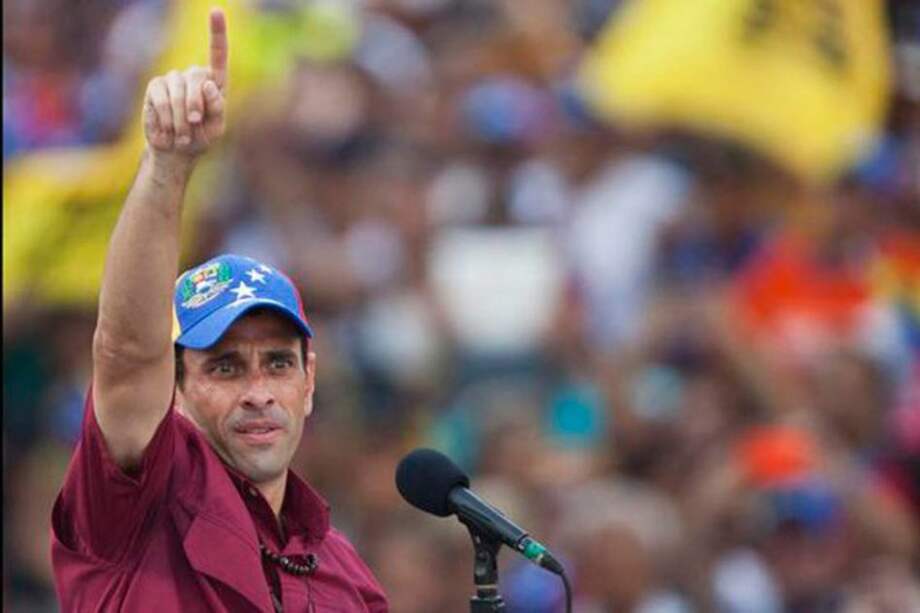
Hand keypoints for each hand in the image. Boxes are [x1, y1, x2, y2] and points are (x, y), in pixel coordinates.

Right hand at [143, 9, 227, 158]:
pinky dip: (167, 117)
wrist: (176, 150)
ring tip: (183, 136)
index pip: (218, 53)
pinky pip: (161, 98)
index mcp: (215, 82)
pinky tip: (169, 131)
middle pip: (196, 78)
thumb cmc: (200, 138)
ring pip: (177, 91)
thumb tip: (208, 83)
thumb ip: (217, 108)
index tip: (217, 10)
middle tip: (195, 124)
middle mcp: (194, 76)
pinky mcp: (156, 88)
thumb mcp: (216, 128)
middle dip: (196, 104)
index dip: (217, 32)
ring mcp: (173, 80)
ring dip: (181, 117)